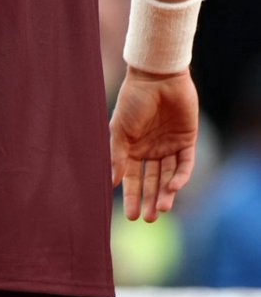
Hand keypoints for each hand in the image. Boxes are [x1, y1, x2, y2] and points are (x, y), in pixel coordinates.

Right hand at [110, 68, 198, 221]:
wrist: (157, 78)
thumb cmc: (133, 101)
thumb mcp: (119, 130)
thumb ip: (116, 156)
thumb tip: (110, 183)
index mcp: (131, 148)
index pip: (131, 178)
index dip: (131, 196)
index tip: (130, 216)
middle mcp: (150, 150)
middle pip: (151, 181)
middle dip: (150, 200)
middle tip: (149, 219)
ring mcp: (169, 146)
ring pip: (168, 176)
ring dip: (165, 193)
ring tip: (162, 209)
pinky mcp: (187, 140)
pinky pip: (185, 164)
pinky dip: (180, 177)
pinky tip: (173, 187)